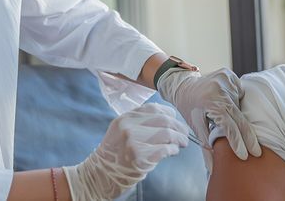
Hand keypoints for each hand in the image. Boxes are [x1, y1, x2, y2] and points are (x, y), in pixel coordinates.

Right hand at [63, 103, 188, 199]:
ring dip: (179, 139)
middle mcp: (128, 126)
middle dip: (179, 127)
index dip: (169, 114)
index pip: (154, 108)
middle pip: (163, 120)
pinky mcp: (139, 157)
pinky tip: (173, 152)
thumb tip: (168, 120)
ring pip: (167, 133)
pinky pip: (165, 149)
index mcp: (125, 118)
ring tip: (182, 143)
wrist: (99, 175)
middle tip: (184, 135)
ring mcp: (133, 142)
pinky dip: (173, 150)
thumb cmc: (114, 155)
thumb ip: (139, 123)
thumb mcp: (120, 131)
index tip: (175, 121)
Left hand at [157, 68, 261, 164]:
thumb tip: (213, 168)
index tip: (246, 155)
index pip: (229, 126)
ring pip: (240, 105)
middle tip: (257, 152)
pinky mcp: (229, 74)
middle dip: (248, 136)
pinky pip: (239, 93)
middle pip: (240, 118)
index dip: (238, 142)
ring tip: (226, 115)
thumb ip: (205, 145)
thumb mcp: (195, 126)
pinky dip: (236, 101)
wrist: (183, 84)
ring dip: (238, 115)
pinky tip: (227, 101)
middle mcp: (220, 89)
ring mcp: (226, 79)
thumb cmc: (189, 108)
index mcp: (210, 102)